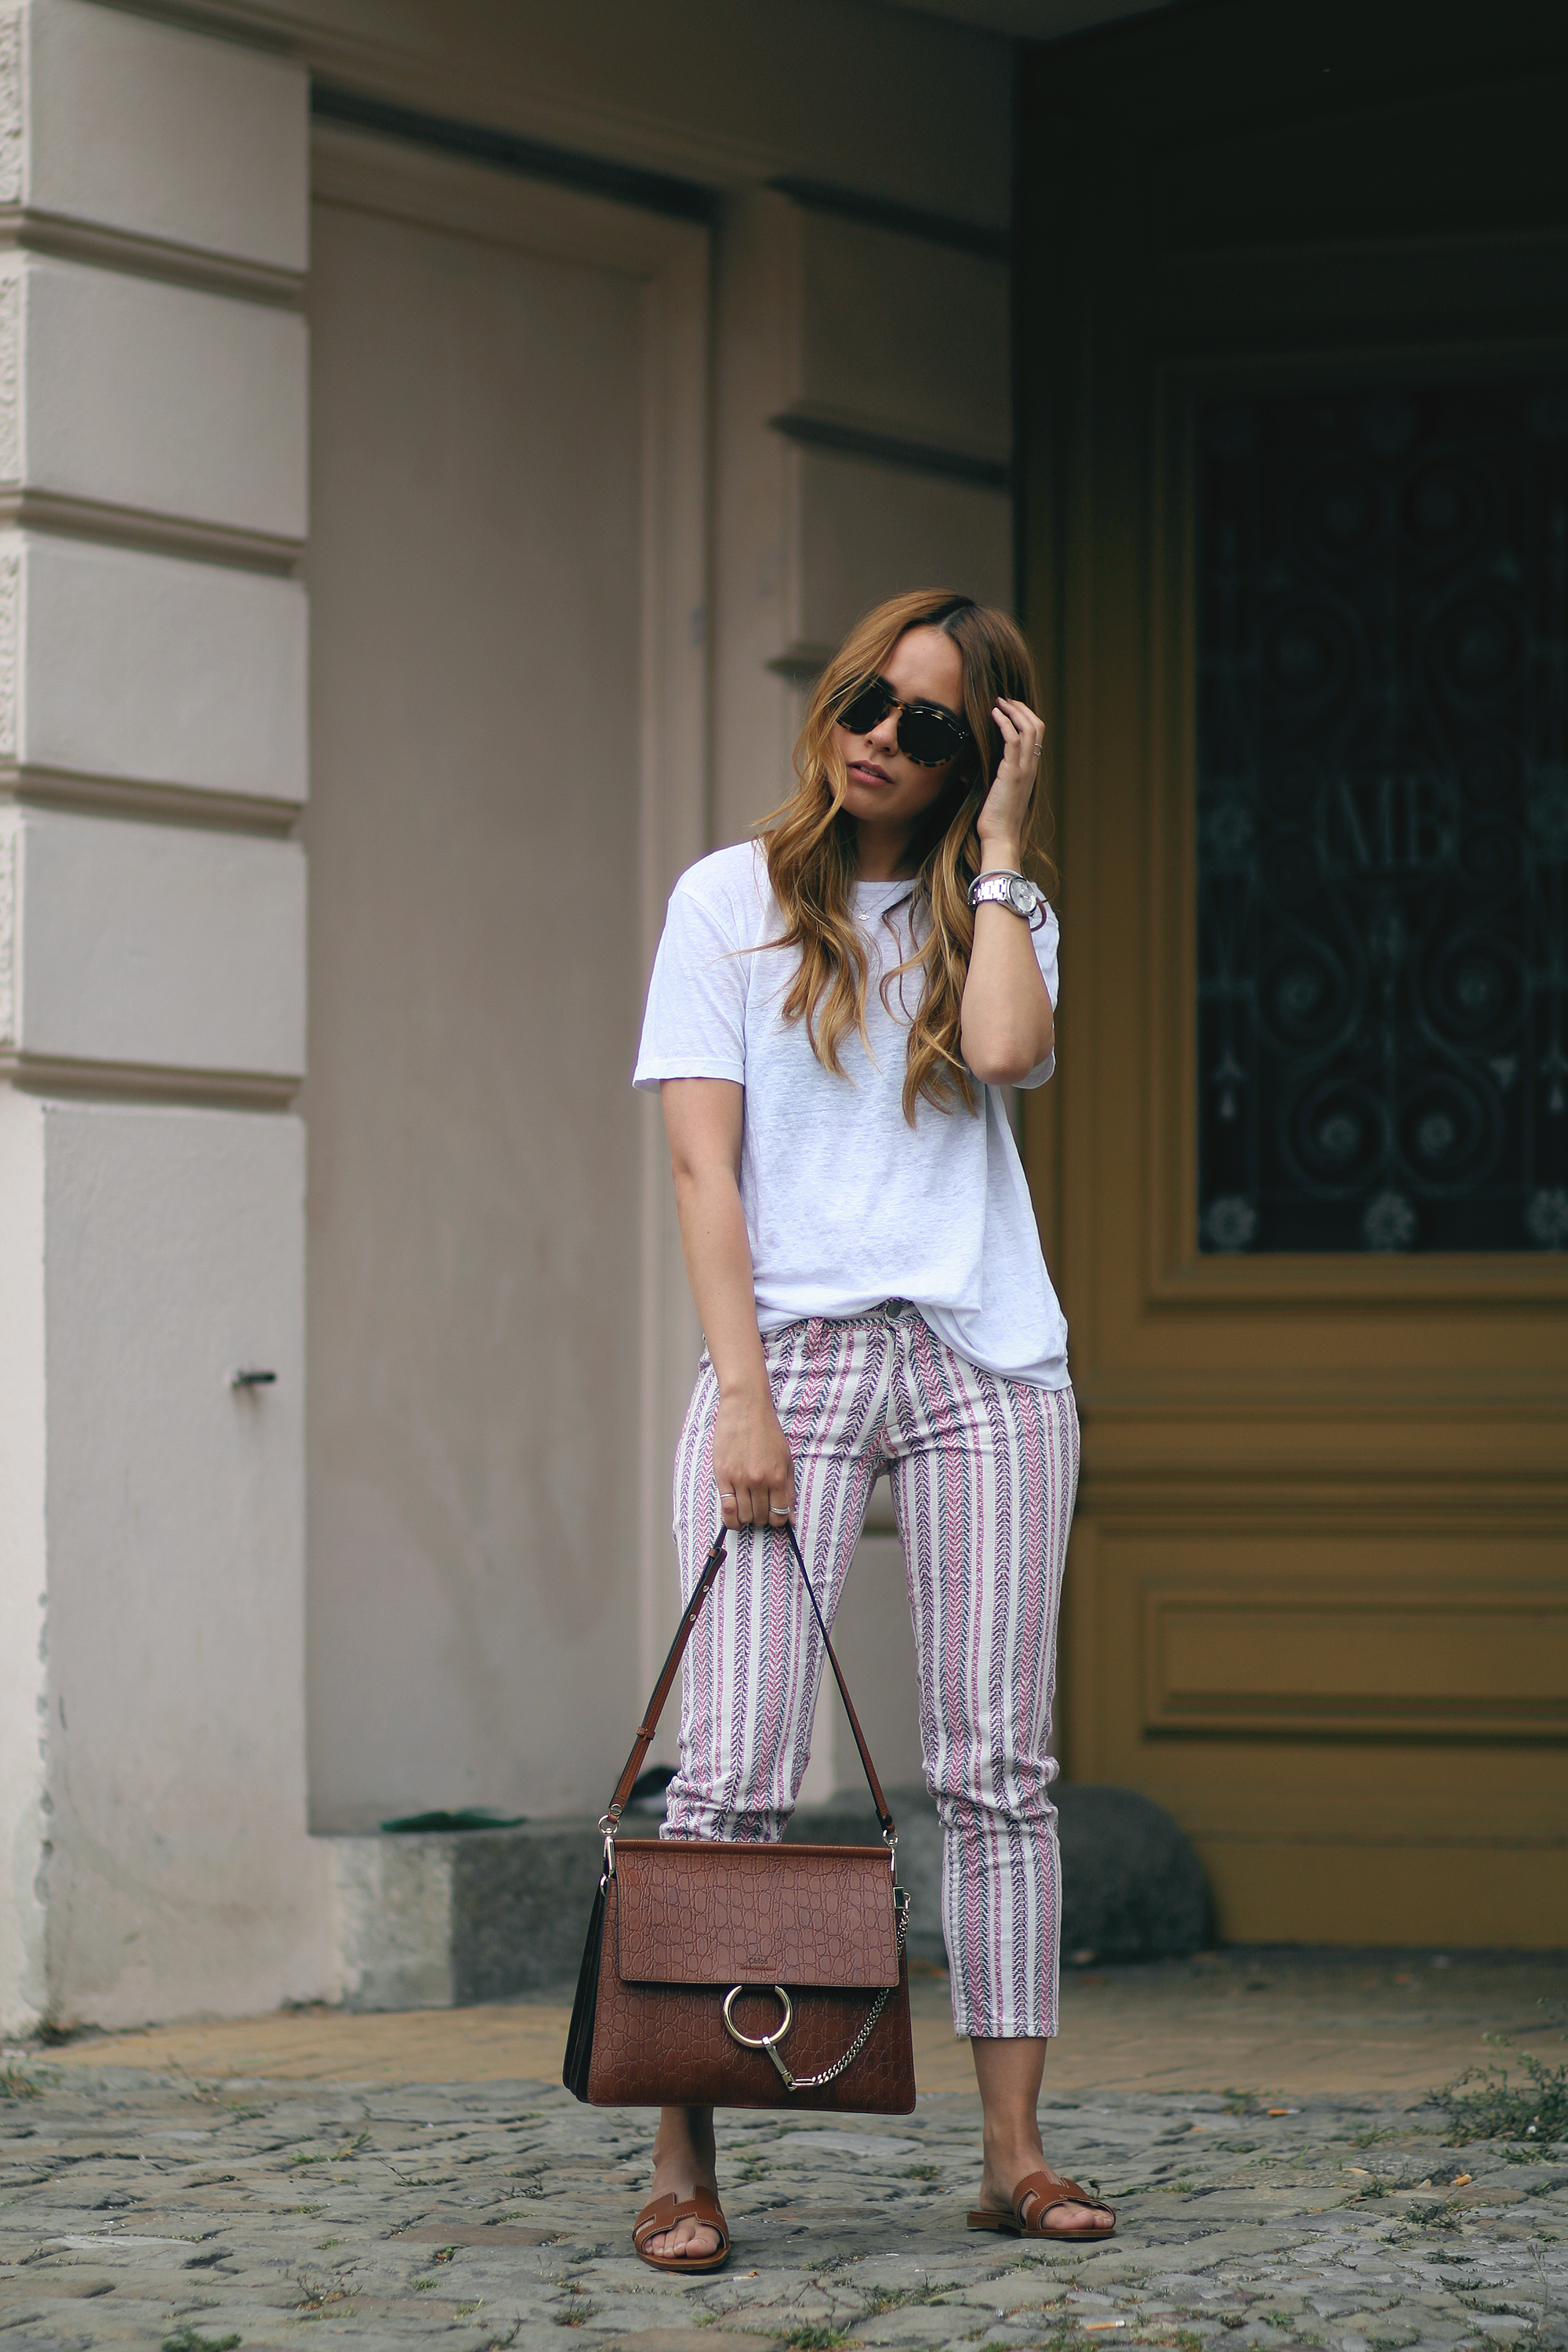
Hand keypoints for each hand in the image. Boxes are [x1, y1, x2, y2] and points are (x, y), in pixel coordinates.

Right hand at [712, 1383, 793, 1530]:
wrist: (745, 1407)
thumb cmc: (767, 1431)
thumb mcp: (786, 1459)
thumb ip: (789, 1490)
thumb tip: (791, 1520)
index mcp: (777, 1476)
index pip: (780, 1515)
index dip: (778, 1520)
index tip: (774, 1516)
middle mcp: (758, 1481)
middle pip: (761, 1518)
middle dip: (762, 1519)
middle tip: (760, 1510)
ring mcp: (739, 1479)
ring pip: (744, 1516)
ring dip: (747, 1519)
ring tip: (747, 1510)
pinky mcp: (722, 1475)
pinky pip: (726, 1508)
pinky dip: (730, 1519)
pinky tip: (733, 1516)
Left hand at [977, 696, 1044, 863]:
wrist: (1000, 837)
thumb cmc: (996, 820)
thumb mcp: (1000, 792)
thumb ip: (999, 776)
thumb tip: (982, 764)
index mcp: (1030, 771)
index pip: (1037, 736)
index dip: (1025, 718)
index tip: (1009, 709)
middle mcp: (1031, 767)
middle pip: (1037, 727)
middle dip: (1021, 709)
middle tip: (1005, 699)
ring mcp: (1024, 770)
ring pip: (1028, 729)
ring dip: (1013, 711)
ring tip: (999, 701)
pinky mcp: (1012, 773)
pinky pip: (1013, 740)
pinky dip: (1004, 722)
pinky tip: (994, 714)